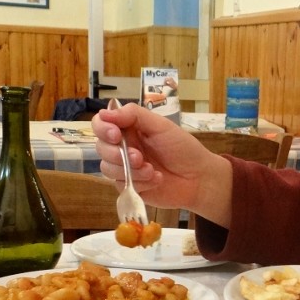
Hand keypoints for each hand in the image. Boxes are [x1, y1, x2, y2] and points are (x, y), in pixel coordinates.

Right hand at [92, 103, 233, 225]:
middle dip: (117, 153)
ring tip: (151, 169)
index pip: (101, 124)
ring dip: (130, 169)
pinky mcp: (130, 187)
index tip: (115, 134)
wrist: (198, 177)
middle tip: (139, 157)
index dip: (103, 128)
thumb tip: (106, 112)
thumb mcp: (160, 126)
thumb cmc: (182, 148)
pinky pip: (121, 185)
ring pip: (107, 168)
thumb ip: (134, 115)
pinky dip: (140, 182)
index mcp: (129, 129)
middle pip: (101, 148)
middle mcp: (123, 147)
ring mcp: (125, 168)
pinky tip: (157, 179)